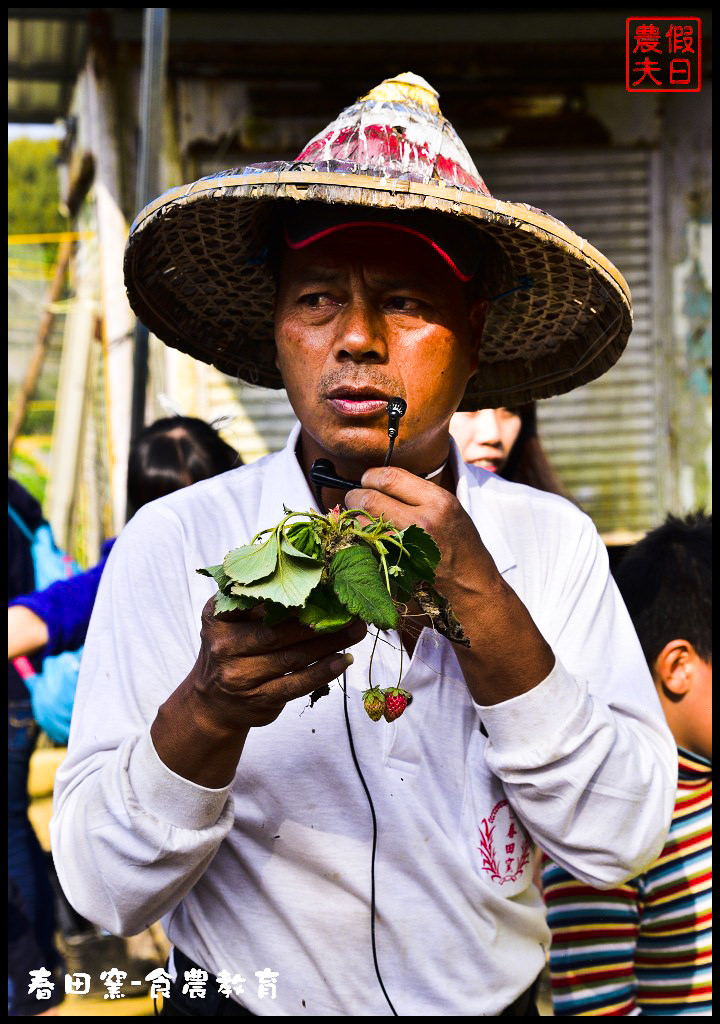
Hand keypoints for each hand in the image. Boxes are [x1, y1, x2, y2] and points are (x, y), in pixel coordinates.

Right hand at [151, 601, 365, 785]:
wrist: (211, 702)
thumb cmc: (232, 649)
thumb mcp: (231, 620)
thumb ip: (257, 601)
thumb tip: (310, 581)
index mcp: (217, 617)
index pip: (254, 599)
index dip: (289, 590)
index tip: (321, 581)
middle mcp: (224, 645)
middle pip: (278, 630)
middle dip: (319, 619)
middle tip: (350, 609)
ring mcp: (239, 676)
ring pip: (292, 656)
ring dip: (329, 643)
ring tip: (355, 631)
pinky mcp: (258, 699)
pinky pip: (296, 683)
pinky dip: (323, 671)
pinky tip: (344, 660)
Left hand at [347, 465, 495, 612]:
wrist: (471, 584)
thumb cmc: (460, 544)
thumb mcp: (449, 508)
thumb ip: (417, 493)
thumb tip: (380, 482)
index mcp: (438, 502)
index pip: (390, 478)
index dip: (371, 476)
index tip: (367, 480)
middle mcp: (422, 522)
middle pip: (369, 499)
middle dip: (355, 496)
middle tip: (354, 498)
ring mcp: (406, 547)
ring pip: (362, 523)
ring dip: (355, 518)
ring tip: (360, 517)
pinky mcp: (395, 566)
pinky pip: (366, 546)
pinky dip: (360, 539)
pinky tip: (367, 537)